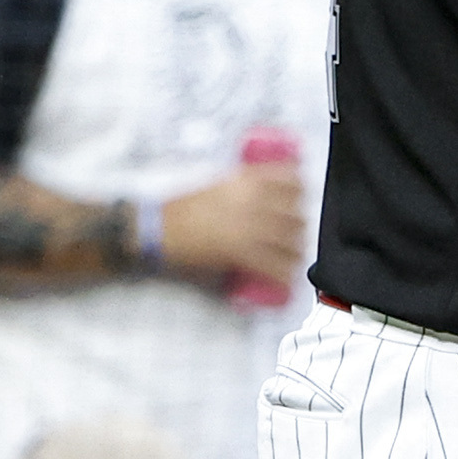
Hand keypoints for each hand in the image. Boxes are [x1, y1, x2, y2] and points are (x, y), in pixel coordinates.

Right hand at [159, 162, 307, 288]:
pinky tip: (284, 277)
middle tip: (291, 232)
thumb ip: (243, 185)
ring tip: (289, 255)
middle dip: (298, 225)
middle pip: (296, 215)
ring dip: (295, 250)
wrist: (157, 228)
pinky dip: (284, 274)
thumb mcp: (217, 184)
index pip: (291, 181)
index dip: (300, 191)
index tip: (298, 198)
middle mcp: (253, 202)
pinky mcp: (243, 253)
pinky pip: (277, 266)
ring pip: (292, 241)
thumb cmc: (182, 207)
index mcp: (246, 181)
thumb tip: (268, 192)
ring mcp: (251, 228)